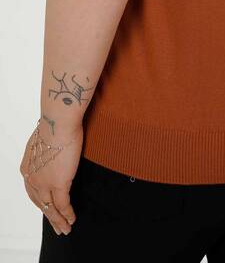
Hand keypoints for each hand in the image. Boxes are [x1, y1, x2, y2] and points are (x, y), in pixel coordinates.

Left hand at [20, 119, 82, 234]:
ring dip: (58, 220)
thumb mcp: (45, 139)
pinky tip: (71, 220)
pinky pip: (63, 205)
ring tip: (65, 229)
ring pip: (50, 208)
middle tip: (56, 226)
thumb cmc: (55, 123)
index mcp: (28, 166)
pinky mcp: (59, 183)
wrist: (58, 122)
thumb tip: (53, 148)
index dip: (41, 201)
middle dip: (49, 216)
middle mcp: (32, 178)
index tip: (47, 207)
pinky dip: (67, 214)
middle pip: (40, 203)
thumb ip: (46, 150)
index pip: (33, 190)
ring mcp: (44, 182)